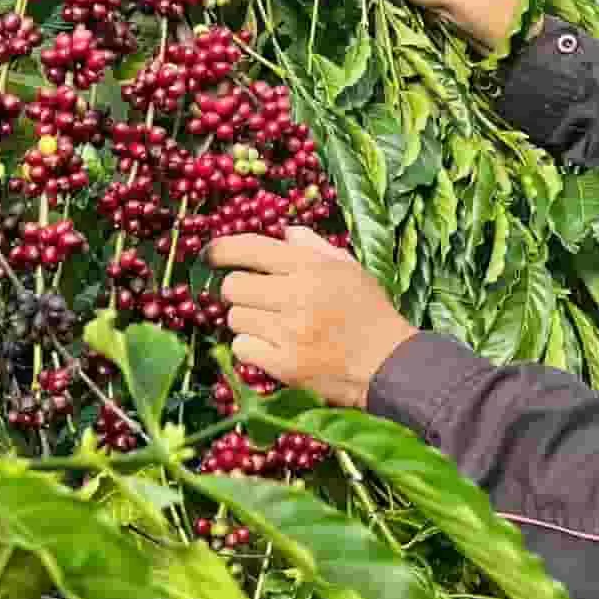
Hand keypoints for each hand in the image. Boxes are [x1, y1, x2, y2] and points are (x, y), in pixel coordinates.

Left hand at [206, 225, 418, 408]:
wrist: (388, 364)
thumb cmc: (369, 312)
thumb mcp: (348, 268)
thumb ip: (314, 248)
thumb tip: (285, 233)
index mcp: (310, 267)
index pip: (251, 248)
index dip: (222, 250)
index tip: (211, 254)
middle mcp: (295, 296)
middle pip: (233, 286)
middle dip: (239, 291)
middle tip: (256, 298)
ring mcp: (287, 332)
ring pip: (235, 318)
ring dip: (247, 320)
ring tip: (271, 325)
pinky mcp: (283, 365)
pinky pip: (241, 348)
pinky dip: (251, 348)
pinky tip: (271, 347)